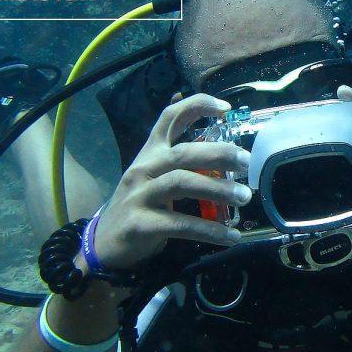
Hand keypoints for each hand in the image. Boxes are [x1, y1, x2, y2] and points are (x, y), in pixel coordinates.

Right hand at [93, 94, 251, 269]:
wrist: (105, 245)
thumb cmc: (139, 206)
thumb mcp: (154, 176)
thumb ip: (178, 158)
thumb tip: (210, 138)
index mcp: (150, 153)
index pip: (170, 118)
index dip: (197, 106)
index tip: (226, 108)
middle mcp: (143, 169)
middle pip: (183, 153)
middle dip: (218, 154)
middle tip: (246, 163)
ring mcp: (139, 196)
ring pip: (181, 183)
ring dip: (217, 189)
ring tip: (243, 198)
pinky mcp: (140, 224)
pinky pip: (180, 224)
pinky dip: (209, 230)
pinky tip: (230, 236)